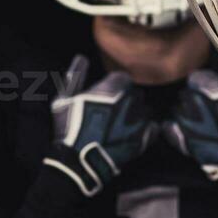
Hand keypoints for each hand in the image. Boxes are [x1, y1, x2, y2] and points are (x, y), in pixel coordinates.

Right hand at [43, 54, 156, 196]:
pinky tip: (135, 133)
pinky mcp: (143, 139)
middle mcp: (130, 101)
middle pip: (135, 93)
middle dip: (126, 99)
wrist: (79, 160)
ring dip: (136, 113)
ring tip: (122, 124)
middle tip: (112, 111)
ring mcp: (138, 120)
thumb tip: (81, 57)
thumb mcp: (64, 99)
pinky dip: (147, 129)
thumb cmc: (69, 127)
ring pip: (144, 109)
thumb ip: (75, 76)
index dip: (114, 86)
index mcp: (112, 88)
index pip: (122, 78)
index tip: (105, 95)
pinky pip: (153, 128)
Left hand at [164, 60, 217, 191]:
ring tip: (205, 122)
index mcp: (207, 86)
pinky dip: (174, 128)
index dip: (206, 83)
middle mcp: (191, 100)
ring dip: (188, 113)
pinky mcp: (183, 140)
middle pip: (187, 94)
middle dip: (197, 98)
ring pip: (180, 110)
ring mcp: (185, 121)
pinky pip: (170, 129)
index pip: (196, 77)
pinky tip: (181, 129)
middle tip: (213, 107)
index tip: (215, 90)